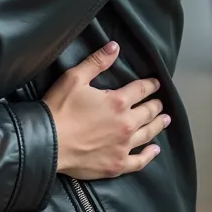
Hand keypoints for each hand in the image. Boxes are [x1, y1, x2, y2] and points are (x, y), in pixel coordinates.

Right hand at [44, 42, 168, 179]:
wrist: (47, 142)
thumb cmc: (59, 108)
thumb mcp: (74, 78)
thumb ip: (96, 62)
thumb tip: (114, 47)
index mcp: (118, 102)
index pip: (141, 90)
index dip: (150, 84)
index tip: (155, 83)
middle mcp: (126, 124)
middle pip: (148, 112)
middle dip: (155, 105)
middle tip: (159, 103)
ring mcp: (124, 146)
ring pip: (148, 134)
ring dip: (158, 125)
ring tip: (164, 120)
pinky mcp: (117, 164)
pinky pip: (140, 161)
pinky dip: (150, 155)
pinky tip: (154, 149)